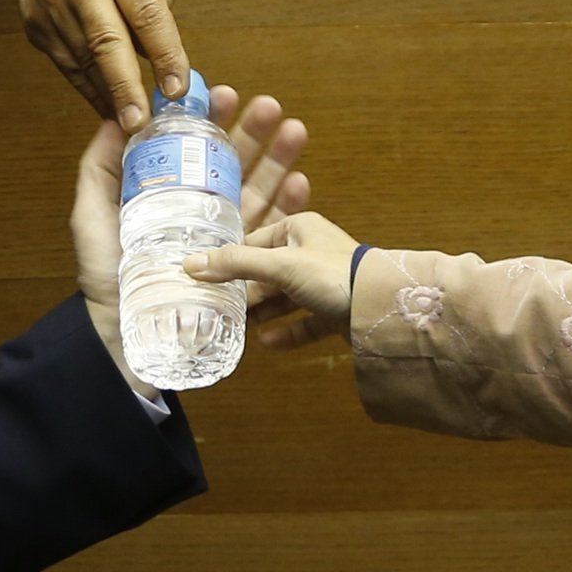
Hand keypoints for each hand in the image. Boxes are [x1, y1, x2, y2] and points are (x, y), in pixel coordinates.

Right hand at [6, 0, 185, 131]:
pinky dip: (89, 89)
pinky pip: (67, 64)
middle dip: (127, 87)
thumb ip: (157, 7)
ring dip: (109, 96)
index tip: (178, 88)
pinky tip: (107, 107)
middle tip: (142, 123)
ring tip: (131, 124)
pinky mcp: (34, 23)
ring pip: (84, 60)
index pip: (146, 12)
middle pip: (106, 41)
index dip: (164, 53)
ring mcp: (50, 2)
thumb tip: (167, 63)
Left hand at [71, 87, 312, 394]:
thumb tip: (116, 117)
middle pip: (234, 164)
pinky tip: (300, 181)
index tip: (223, 94)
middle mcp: (203, 212)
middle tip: (268, 105)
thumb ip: (100, 170)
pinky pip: (276, 234)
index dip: (211, 121)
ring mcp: (227, 239)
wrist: (125, 337)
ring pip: (261, 190)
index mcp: (172, 197)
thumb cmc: (105, 280)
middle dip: (254, 132)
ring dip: (280, 159)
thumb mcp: (91, 218)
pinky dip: (291, 206)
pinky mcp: (246, 268)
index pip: (195, 150)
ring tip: (294, 130)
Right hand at [187, 210, 363, 351]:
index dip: (229, 262)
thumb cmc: (334, 274)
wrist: (381, 307)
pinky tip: (267, 343)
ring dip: (263, 313)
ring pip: (285, 298)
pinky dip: (287, 331)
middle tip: (217, 311)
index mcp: (298, 229)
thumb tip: (190, 265)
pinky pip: (305, 321)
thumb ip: (235, 264)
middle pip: (267, 273)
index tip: (204, 282)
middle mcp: (311, 251)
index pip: (253, 243)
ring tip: (238, 329)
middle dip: (245, 293)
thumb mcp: (279, 265)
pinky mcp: (335, 309)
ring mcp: (325, 282)